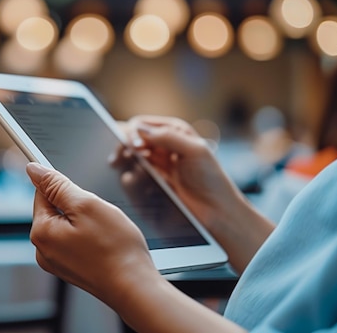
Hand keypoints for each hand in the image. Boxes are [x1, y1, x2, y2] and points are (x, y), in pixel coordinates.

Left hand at [27, 162, 160, 309]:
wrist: (135, 287)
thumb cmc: (115, 248)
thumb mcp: (86, 204)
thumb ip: (57, 185)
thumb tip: (33, 169)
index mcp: (41, 232)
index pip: (42, 192)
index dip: (63, 184)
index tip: (80, 189)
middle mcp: (43, 250)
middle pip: (55, 209)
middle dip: (78, 205)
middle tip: (99, 215)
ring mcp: (57, 262)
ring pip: (68, 225)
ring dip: (85, 220)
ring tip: (105, 231)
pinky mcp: (72, 269)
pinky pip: (76, 241)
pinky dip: (90, 236)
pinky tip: (105, 243)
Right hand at [121, 116, 241, 226]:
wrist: (217, 212)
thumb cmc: (212, 180)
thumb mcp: (195, 151)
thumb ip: (168, 136)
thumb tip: (138, 130)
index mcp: (173, 131)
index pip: (140, 124)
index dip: (131, 132)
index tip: (133, 146)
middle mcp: (162, 146)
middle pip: (129, 140)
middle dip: (123, 148)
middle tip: (119, 160)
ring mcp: (155, 165)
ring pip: (128, 159)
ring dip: (127, 165)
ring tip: (137, 176)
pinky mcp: (151, 184)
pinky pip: (132, 177)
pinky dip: (132, 180)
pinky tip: (140, 185)